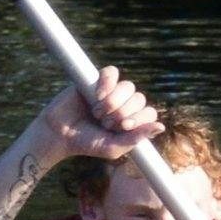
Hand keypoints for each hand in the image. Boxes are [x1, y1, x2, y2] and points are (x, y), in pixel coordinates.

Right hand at [39, 75, 163, 166]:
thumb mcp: (113, 148)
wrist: (59, 134)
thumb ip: (135, 138)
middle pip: (139, 99)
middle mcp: (124, 104)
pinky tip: (98, 95)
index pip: (150, 112)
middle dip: (122, 113)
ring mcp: (111, 91)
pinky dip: (108, 82)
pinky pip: (111, 72)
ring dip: (114, 101)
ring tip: (98, 112)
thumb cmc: (87, 144)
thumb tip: (161, 126)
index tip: (123, 127)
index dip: (139, 118)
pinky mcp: (95, 80)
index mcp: (133, 120)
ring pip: (128, 86)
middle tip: (105, 123)